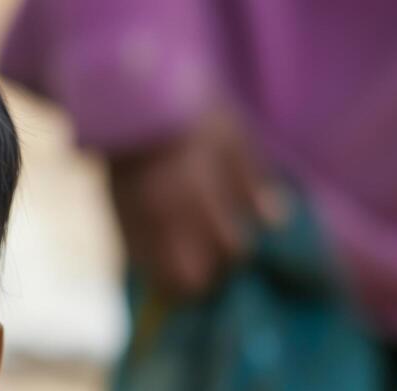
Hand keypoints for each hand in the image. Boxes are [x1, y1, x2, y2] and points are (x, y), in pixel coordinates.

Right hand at [108, 106, 285, 296]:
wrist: (128, 104)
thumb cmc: (189, 116)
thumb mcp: (232, 140)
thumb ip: (252, 183)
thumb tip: (275, 221)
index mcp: (199, 197)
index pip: (230, 249)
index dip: (238, 251)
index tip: (237, 240)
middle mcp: (166, 220)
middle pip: (190, 280)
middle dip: (208, 277)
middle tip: (214, 261)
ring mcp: (138, 227)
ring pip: (160, 280)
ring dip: (179, 278)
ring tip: (190, 262)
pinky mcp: (120, 227)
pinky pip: (141, 265)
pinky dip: (157, 266)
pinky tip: (167, 248)